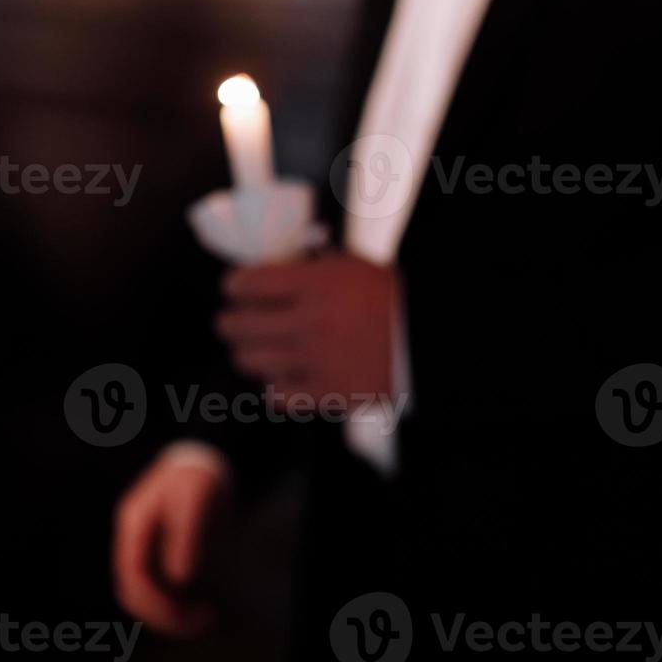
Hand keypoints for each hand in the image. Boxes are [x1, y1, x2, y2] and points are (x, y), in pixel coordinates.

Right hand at [112, 451, 230, 637]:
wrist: (203, 459)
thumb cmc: (199, 476)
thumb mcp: (196, 499)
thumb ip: (187, 536)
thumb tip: (181, 579)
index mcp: (133, 525)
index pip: (133, 576)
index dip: (154, 602)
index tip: (185, 617)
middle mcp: (133, 540)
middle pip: (134, 590)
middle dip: (164, 614)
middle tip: (204, 623)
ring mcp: (144, 547)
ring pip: (145, 593)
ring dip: (170, 612)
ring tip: (205, 621)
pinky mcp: (158, 553)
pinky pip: (159, 587)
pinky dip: (176, 602)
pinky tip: (200, 608)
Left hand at [215, 251, 396, 408]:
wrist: (430, 341)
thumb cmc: (394, 300)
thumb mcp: (355, 267)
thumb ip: (313, 266)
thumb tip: (275, 267)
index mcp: (318, 284)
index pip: (248, 283)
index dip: (235, 284)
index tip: (235, 287)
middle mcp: (310, 322)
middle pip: (238, 325)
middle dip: (231, 320)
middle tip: (235, 319)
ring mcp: (316, 360)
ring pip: (250, 360)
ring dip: (249, 352)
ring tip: (257, 348)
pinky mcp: (327, 392)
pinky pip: (276, 394)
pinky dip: (275, 385)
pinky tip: (284, 375)